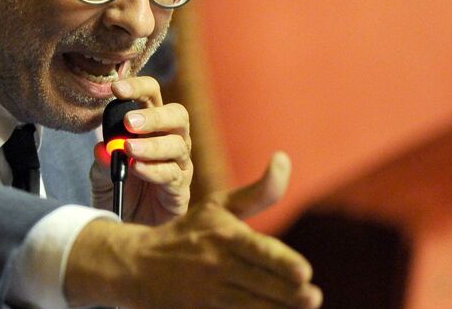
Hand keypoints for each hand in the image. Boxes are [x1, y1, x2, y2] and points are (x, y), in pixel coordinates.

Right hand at [68, 152, 321, 307]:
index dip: (282, 263)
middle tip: (313, 297)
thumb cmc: (188, 232)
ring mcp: (208, 294)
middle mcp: (216, 264)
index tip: (305, 273)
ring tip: (304, 308)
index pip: (258, 251)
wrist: (138, 264)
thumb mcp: (218, 206)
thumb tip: (284, 157)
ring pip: (251, 306)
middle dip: (290, 294)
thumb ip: (259, 191)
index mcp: (223, 236)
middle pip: (260, 283)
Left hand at [90, 76, 191, 224]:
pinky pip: (173, 174)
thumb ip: (102, 160)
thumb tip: (102, 147)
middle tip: (128, 123)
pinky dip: (153, 169)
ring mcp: (179, 164)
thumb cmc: (118, 190)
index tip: (116, 89)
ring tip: (129, 149)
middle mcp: (171, 140)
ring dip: (152, 145)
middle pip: (177, 115)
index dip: (138, 87)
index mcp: (151, 125)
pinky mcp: (181, 189)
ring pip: (177, 145)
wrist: (127, 226)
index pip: (152, 95)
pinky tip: (136, 168)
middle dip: (153, 116)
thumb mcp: (101, 175)